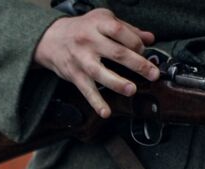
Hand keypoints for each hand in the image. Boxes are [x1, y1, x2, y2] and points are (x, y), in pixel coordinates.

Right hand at [34, 9, 158, 118]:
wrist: (52, 39)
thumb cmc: (81, 29)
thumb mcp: (103, 20)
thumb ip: (127, 29)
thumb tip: (149, 38)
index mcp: (98, 24)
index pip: (120, 31)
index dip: (136, 42)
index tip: (145, 50)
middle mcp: (89, 41)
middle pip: (116, 53)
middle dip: (137, 64)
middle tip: (152, 74)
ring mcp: (81, 59)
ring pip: (101, 73)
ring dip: (117, 83)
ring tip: (131, 90)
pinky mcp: (75, 75)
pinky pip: (87, 91)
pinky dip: (96, 102)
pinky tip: (105, 111)